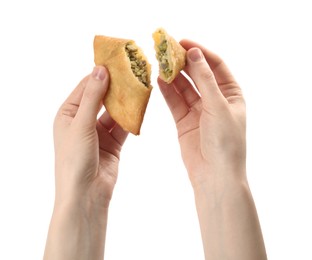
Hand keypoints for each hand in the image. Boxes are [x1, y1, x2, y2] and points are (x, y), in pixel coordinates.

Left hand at [44, 66, 127, 259]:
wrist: (86, 194)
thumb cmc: (75, 159)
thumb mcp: (81, 124)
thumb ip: (93, 97)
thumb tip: (100, 69)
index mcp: (68, 114)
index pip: (86, 87)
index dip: (100, 74)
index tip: (117, 62)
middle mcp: (82, 121)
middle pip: (102, 98)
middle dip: (116, 87)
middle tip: (133, 72)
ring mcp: (99, 132)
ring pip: (115, 112)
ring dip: (126, 102)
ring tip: (141, 87)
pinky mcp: (113, 143)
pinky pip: (123, 126)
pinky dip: (131, 119)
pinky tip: (141, 109)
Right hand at [158, 39, 245, 187]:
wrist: (214, 175)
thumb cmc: (225, 142)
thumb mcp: (217, 106)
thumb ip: (205, 79)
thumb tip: (195, 54)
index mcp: (231, 94)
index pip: (215, 66)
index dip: (200, 52)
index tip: (183, 42)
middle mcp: (215, 100)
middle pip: (198, 74)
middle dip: (184, 62)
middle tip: (167, 50)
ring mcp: (199, 111)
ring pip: (184, 88)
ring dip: (173, 76)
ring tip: (160, 63)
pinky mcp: (184, 121)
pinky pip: (175, 102)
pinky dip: (167, 92)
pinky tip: (159, 80)